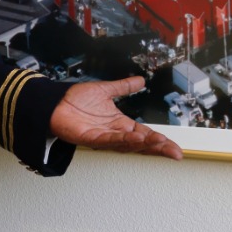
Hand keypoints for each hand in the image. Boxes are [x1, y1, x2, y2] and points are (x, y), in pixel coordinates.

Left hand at [49, 76, 181, 159]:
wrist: (55, 101)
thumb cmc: (75, 100)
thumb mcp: (106, 90)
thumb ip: (124, 87)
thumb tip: (140, 80)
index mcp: (120, 123)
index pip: (145, 134)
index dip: (160, 141)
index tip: (176, 148)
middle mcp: (114, 132)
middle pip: (140, 144)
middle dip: (158, 147)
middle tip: (174, 151)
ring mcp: (103, 137)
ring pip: (128, 144)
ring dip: (144, 144)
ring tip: (159, 142)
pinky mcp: (90, 138)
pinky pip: (109, 140)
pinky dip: (122, 140)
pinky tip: (135, 138)